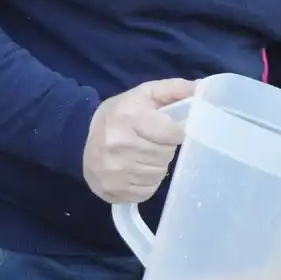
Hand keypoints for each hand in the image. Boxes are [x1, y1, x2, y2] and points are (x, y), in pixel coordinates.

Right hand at [83, 78, 194, 203]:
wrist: (79, 138)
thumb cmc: (120, 114)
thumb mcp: (144, 94)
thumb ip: (174, 89)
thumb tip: (201, 88)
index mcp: (129, 117)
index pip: (174, 133)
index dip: (175, 132)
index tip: (169, 129)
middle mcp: (119, 145)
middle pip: (166, 155)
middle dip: (164, 148)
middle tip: (151, 141)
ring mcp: (114, 171)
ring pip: (159, 174)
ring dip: (156, 165)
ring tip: (142, 155)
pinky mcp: (112, 190)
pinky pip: (147, 191)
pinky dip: (147, 182)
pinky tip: (135, 170)